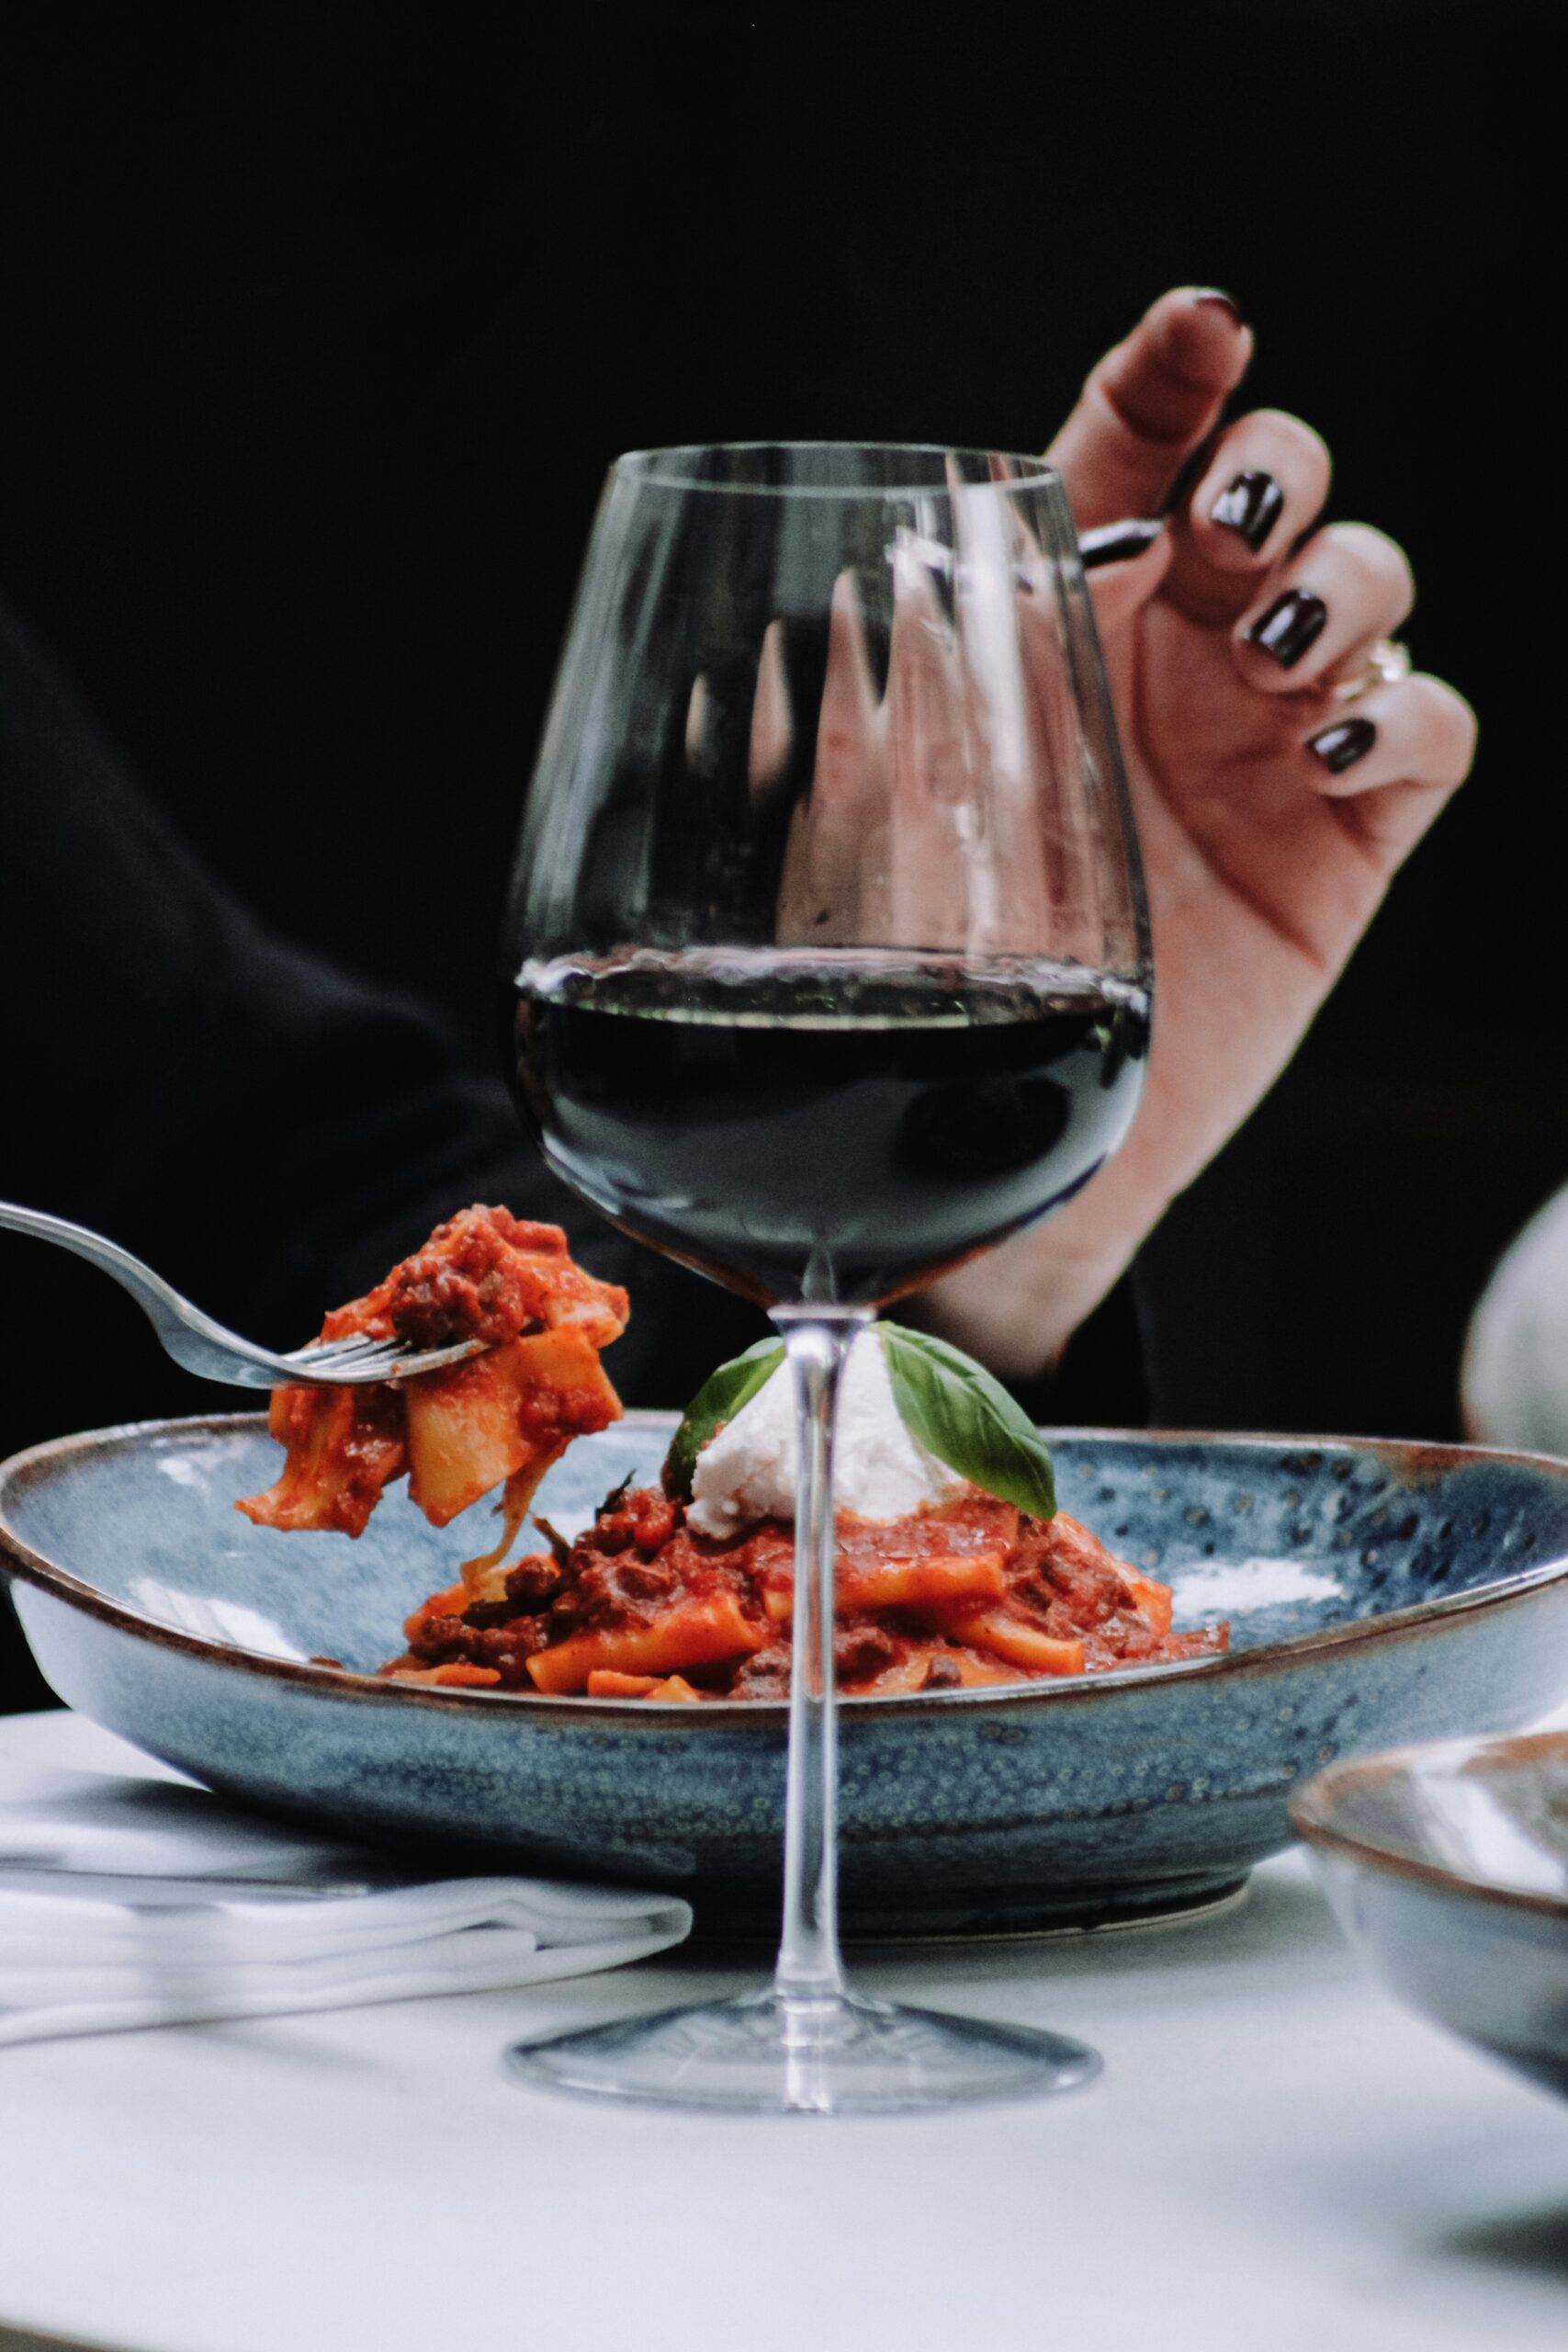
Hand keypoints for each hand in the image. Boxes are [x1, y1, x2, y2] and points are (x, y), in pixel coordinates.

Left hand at [916, 287, 1476, 1377]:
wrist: (1001, 1124)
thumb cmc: (930, 956)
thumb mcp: (907, 788)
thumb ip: (945, 661)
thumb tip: (964, 527)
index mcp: (1072, 614)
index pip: (1134, 449)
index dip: (1175, 374)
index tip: (1206, 328)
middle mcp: (1185, 654)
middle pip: (1281, 484)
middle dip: (1281, 467)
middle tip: (1232, 529)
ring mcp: (1273, 739)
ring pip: (1375, 582)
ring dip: (1351, 579)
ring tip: (1282, 646)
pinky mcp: (1349, 839)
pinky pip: (1433, 732)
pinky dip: (1402, 718)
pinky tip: (1322, 759)